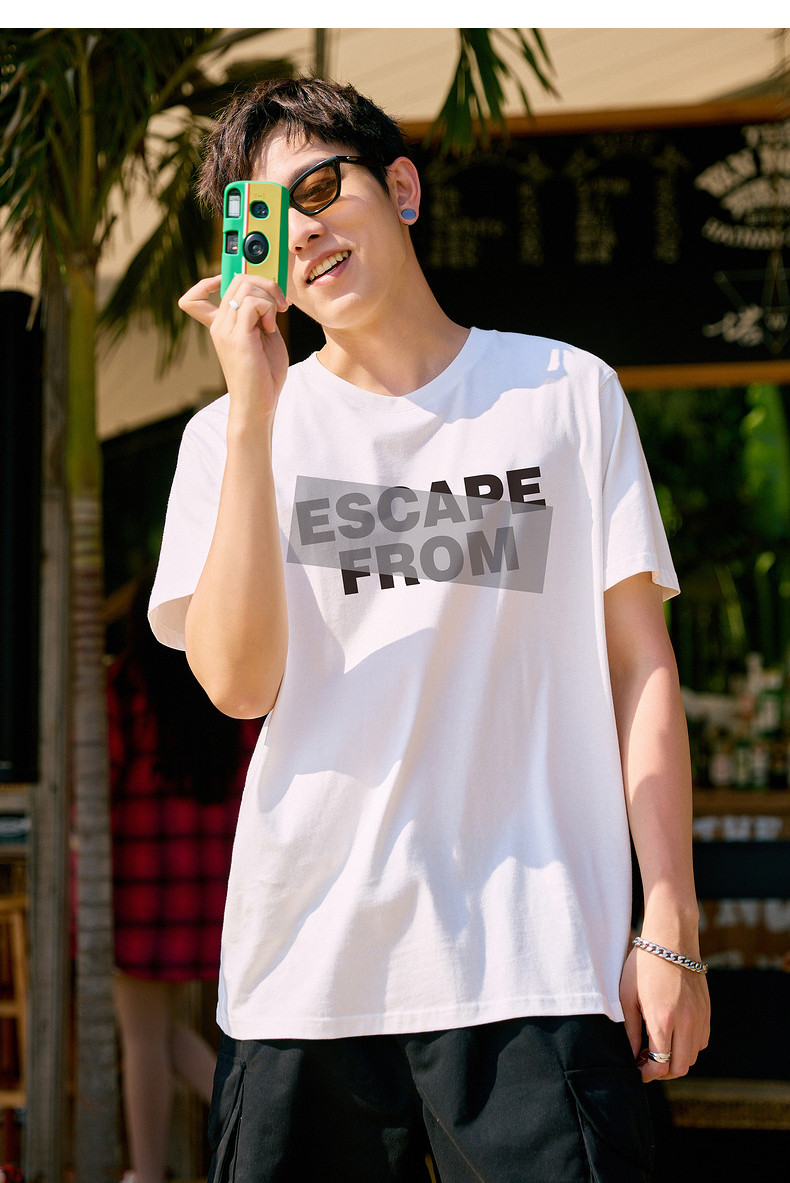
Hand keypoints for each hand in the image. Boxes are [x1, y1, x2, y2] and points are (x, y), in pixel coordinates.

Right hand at [179, 274, 289, 422]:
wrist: (258, 405)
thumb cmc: (263, 375)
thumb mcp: (263, 336)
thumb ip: (260, 313)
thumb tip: (267, 290)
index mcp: (220, 325)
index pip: (194, 296)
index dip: (210, 281)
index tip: (242, 288)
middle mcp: (218, 325)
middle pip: (236, 279)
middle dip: (265, 283)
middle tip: (279, 305)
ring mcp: (224, 329)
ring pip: (245, 285)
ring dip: (269, 296)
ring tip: (276, 318)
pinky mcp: (237, 337)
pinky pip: (252, 302)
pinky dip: (268, 308)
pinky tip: (271, 327)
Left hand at [620, 944, 709, 1081]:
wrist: (672, 939)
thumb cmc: (644, 964)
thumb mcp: (628, 996)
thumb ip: (632, 1030)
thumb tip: (633, 1055)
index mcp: (663, 1019)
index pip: (661, 1064)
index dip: (648, 1073)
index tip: (638, 1071)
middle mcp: (686, 1022)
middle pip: (680, 1067)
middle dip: (662, 1072)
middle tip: (647, 1062)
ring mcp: (700, 1017)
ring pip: (693, 1057)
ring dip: (676, 1060)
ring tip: (658, 1048)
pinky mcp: (707, 1012)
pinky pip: (701, 1042)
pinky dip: (689, 1047)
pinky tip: (673, 1035)